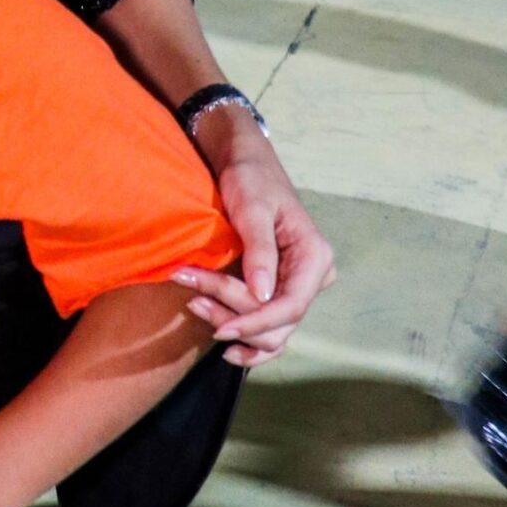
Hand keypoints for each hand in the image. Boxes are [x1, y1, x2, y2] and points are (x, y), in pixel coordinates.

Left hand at [177, 109, 335, 366]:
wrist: (243, 163)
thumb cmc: (250, 178)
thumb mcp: (253, 209)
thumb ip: (259, 251)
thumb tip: (264, 296)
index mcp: (314, 257)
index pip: (291, 306)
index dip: (256, 322)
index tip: (220, 329)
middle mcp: (312, 277)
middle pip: (278, 321)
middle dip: (235, 315)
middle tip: (192, 297)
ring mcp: (296, 286)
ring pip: (270, 329)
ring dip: (233, 323)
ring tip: (194, 304)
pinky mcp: (277, 290)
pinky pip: (268, 327)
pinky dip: (246, 336)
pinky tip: (225, 343)